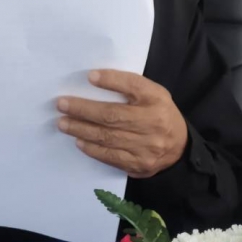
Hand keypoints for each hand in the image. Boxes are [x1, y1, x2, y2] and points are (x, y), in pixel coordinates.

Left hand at [57, 70, 187, 178]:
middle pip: (112, 116)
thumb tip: (94, 79)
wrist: (180, 147)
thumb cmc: (159, 114)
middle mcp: (153, 123)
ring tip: (63, 123)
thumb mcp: (152, 93)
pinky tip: (78, 141)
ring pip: (108, 138)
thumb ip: (129, 85)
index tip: (89, 76)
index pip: (133, 86)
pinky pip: (110, 157)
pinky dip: (92, 149)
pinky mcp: (138, 164)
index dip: (111, 81)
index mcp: (156, 100)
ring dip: (81, 130)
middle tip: (62, 105)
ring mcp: (146, 147)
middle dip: (83, 110)